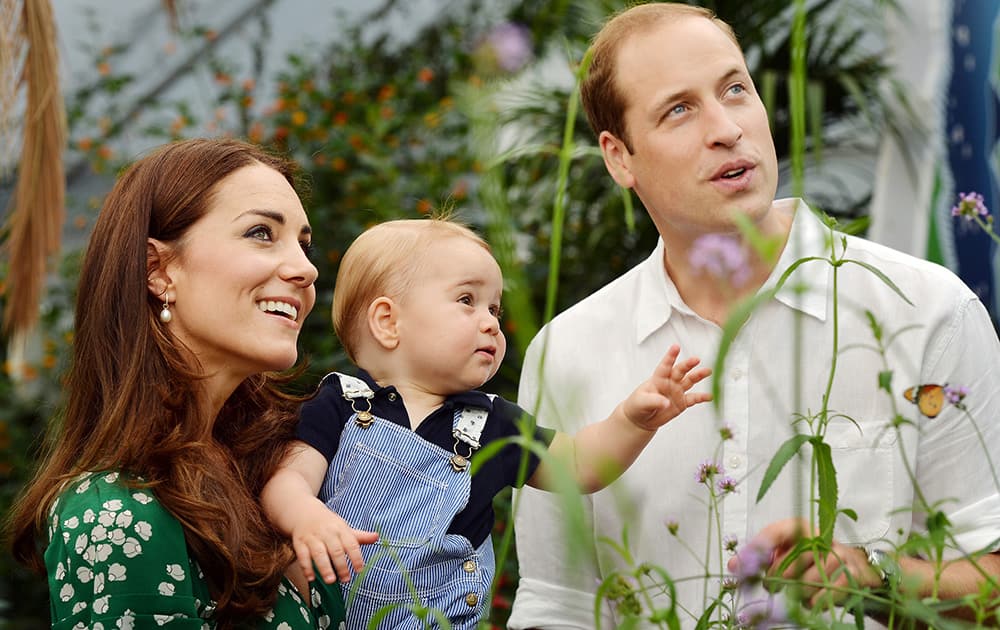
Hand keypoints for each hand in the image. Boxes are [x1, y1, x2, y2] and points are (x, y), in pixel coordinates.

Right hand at [290, 499, 379, 583]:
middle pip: (335, 550)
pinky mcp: (299, 542)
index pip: (351, 543)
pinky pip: (302, 556)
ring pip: (319, 553)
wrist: (303, 512)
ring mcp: (312, 537)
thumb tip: (377, 537)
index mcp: (340, 529)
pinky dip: (306, 567)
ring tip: (331, 581)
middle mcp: (327, 533)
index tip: (360, 569)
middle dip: (341, 565)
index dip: (356, 557)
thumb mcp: (344, 528)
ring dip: (324, 567)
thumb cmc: (328, 524)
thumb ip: (360, 536)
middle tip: (346, 579)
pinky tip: (311, 578)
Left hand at [622, 344, 711, 430]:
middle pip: (680, 370)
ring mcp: (677, 391)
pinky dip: (702, 397)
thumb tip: (666, 402)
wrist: (641, 419)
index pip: (665, 366)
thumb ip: (653, 401)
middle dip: (688, 364)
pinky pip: (694, 398)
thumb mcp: (641, 402)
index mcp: (657, 379)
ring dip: (698, 376)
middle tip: (696, 359)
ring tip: (707, 371)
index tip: (676, 347)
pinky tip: (709, 396)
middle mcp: (669, 382)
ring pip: (690, 381)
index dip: (670, 356)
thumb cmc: (637, 406)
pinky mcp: (682, 402)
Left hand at [729, 518, 882, 607]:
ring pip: (809, 580)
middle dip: (778, 578)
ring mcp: (839, 554)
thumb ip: (761, 558)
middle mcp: (821, 537)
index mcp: (801, 527)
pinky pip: (826, 593)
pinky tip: (812, 601)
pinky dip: (815, 602)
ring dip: (798, 593)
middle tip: (772, 586)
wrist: (855, 571)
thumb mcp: (785, 555)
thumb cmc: (813, 562)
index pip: (775, 532)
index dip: (758, 548)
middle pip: (791, 560)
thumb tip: (734, 566)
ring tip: (795, 593)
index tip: (744, 565)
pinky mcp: (853, 573)